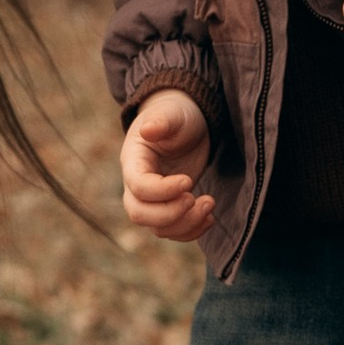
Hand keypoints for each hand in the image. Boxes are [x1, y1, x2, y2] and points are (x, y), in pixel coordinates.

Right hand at [121, 88, 215, 239]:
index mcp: (133, 160)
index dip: (162, 190)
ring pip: (158, 228)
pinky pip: (173, 230)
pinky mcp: (169, 207)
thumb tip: (148, 130)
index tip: (188, 181)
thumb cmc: (176, 114)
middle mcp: (136, 184)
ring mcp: (152, 199)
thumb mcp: (171, 113)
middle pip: (139, 214)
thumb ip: (161, 121)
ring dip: (185, 224)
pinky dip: (191, 231)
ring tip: (210, 203)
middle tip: (196, 198)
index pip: (138, 187)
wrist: (186, 123)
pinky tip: (210, 218)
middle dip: (170, 214)